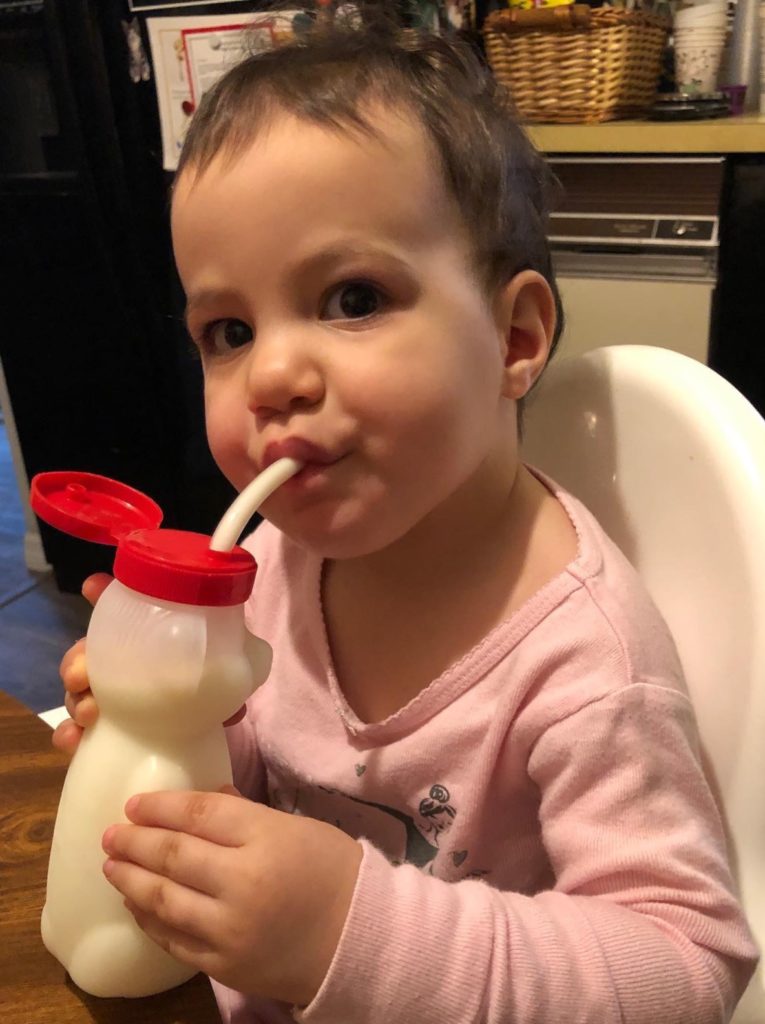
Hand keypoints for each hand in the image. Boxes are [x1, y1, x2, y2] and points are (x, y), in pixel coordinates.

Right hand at [52, 574, 246, 757]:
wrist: (198, 745)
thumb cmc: (208, 699)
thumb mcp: (228, 673)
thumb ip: (239, 659)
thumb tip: (246, 650)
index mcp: (147, 643)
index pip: (119, 611)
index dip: (102, 594)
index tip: (93, 587)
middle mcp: (119, 667)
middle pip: (86, 653)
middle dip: (78, 657)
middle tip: (84, 673)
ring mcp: (105, 700)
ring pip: (76, 690)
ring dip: (76, 697)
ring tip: (90, 711)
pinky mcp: (98, 733)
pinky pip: (72, 732)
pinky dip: (67, 734)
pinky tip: (72, 738)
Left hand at [101, 787, 362, 1005]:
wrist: (359, 940)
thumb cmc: (332, 872)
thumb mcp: (296, 827)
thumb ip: (246, 814)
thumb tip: (201, 802)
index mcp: (265, 837)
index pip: (199, 814)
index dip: (161, 807)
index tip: (135, 803)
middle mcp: (242, 882)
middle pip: (172, 855)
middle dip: (134, 841)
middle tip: (111, 833)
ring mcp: (229, 928)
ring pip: (163, 900)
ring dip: (130, 881)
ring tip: (112, 866)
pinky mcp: (223, 965)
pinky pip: (173, 940)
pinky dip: (149, 920)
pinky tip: (137, 905)